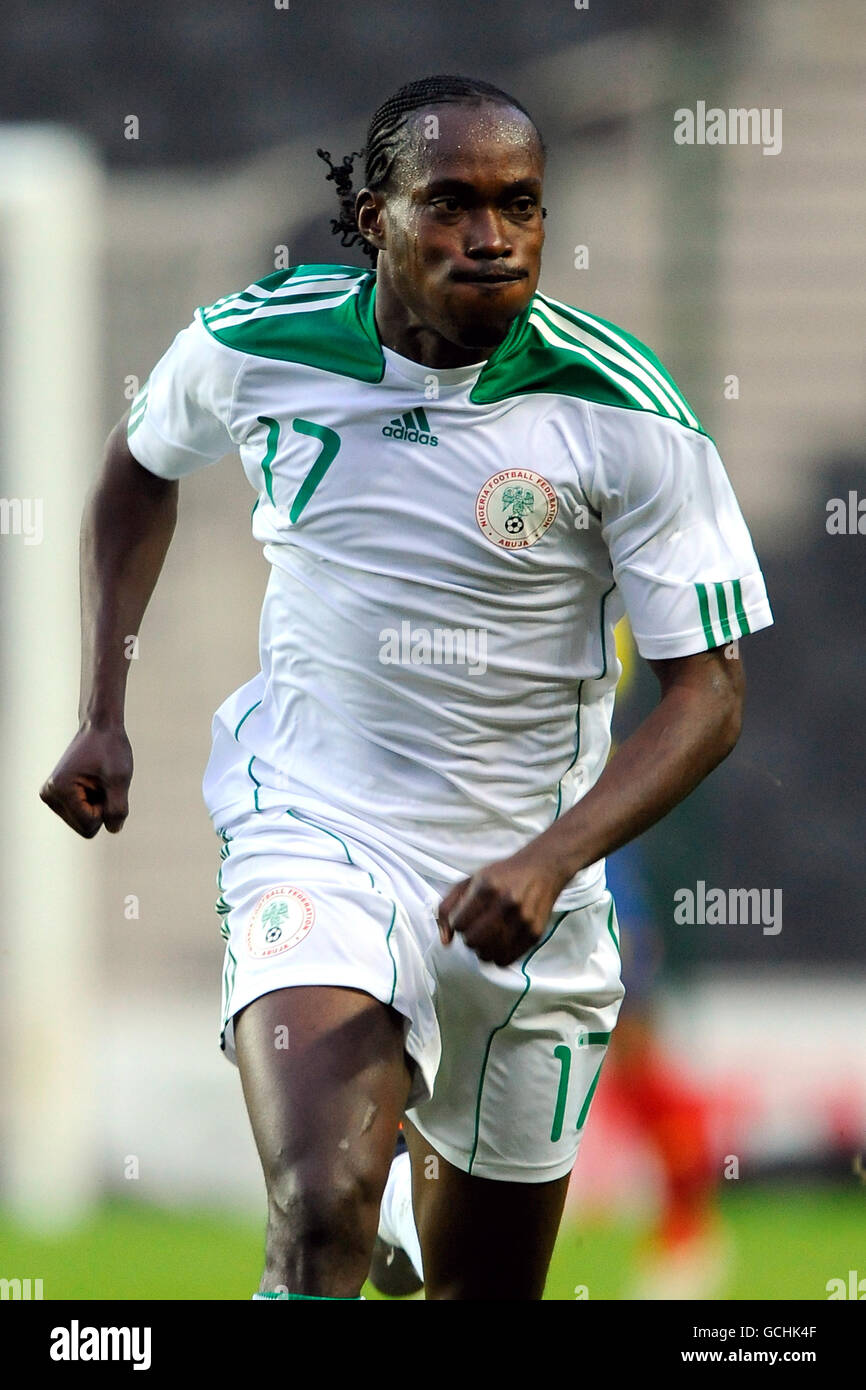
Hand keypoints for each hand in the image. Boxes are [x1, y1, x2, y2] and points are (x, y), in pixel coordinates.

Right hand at [39, 724, 133, 837]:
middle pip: (84, 826)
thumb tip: (113, 829)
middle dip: (100, 808)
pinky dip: (91, 801)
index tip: (105, 783)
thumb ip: (117, 808)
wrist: (99, 727)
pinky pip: (80, 815)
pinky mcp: (55, 795)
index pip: (90, 825)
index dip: (106, 808)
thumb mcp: (119, 778)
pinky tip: (91, 781)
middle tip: (102, 781)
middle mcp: (49, 795)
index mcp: (60, 790)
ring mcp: (50, 796)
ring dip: (96, 804)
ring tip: (96, 780)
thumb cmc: (110, 748)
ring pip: (82, 822)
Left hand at [436, 844, 567, 966]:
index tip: (464, 918)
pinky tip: (499, 943)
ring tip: (487, 937)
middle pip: (472, 941)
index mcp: (487, 887)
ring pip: (488, 954)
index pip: (458, 923)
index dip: (457, 923)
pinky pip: (506, 960)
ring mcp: (523, 920)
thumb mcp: (471, 880)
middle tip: (475, 929)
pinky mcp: (535, 933)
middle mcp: (507, 903)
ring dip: (481, 949)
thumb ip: (448, 907)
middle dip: (468, 938)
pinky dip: (497, 957)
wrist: (542, 869)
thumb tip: (445, 941)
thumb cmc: (503, 875)